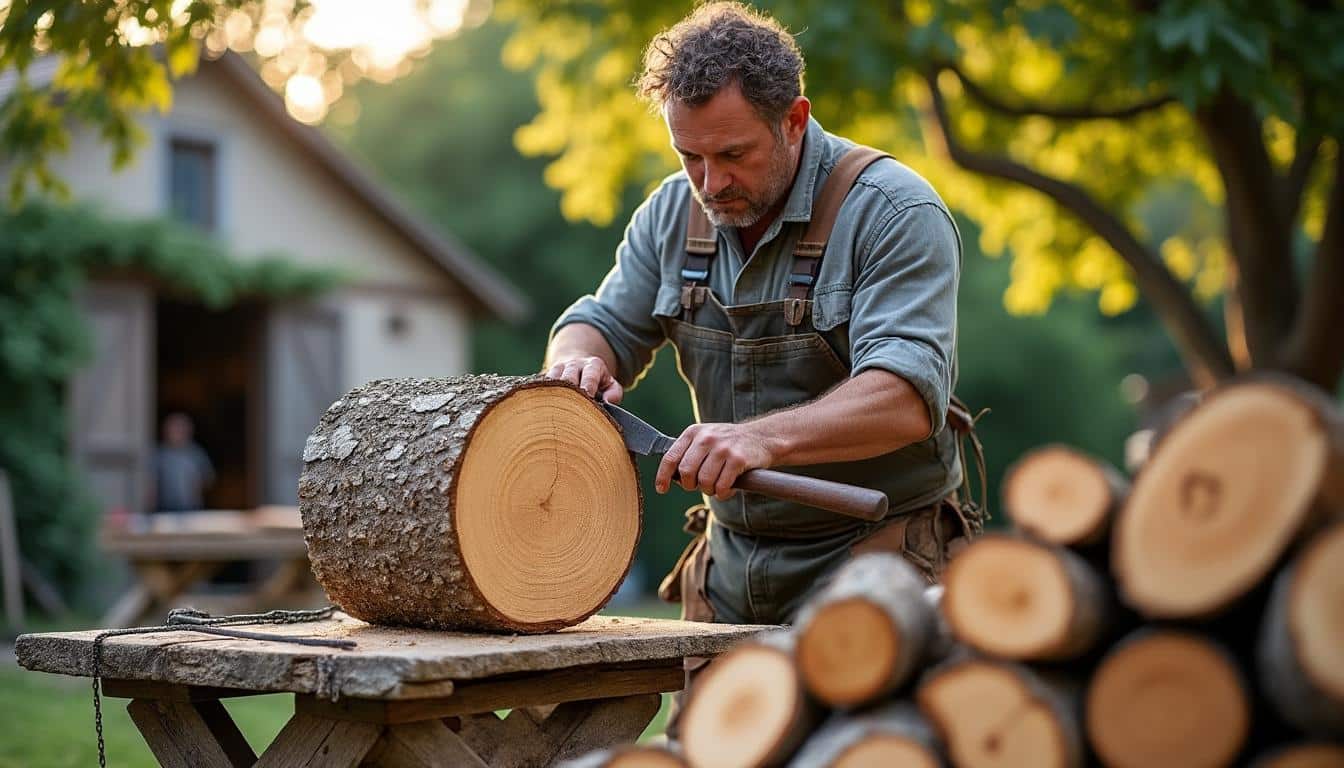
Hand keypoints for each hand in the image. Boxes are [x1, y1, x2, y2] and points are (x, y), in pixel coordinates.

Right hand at [545, 356, 623, 402]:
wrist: (576, 363)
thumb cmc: (597, 381)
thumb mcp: (611, 384)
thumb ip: (614, 393)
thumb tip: (608, 403)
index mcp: (593, 365)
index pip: (590, 376)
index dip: (588, 386)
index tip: (588, 397)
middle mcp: (574, 364)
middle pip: (569, 378)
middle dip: (570, 391)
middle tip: (571, 408)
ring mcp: (557, 369)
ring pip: (552, 380)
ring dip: (554, 394)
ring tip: (555, 410)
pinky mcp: (545, 376)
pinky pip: (541, 384)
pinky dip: (541, 394)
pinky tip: (542, 406)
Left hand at [656, 422, 775, 499]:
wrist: (762, 437)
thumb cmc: (729, 444)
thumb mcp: (705, 439)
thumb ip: (688, 453)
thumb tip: (671, 478)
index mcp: (694, 432)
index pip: (671, 458)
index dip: (663, 476)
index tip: (662, 489)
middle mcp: (706, 438)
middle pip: (686, 473)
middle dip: (691, 485)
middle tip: (700, 486)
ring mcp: (723, 448)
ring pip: (704, 481)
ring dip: (709, 491)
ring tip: (716, 487)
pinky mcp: (738, 459)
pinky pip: (722, 486)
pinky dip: (723, 493)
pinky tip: (727, 489)